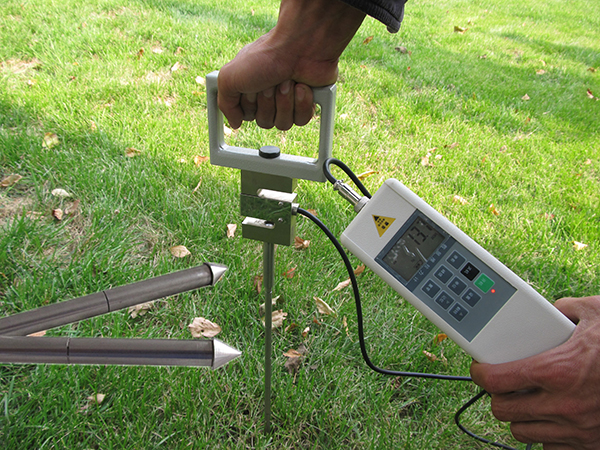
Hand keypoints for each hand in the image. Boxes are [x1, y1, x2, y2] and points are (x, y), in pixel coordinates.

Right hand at [217, 0, 364, 129]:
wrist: (300, 45)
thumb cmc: (265, 56)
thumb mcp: (229, 77)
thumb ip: (224, 103)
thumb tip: (234, 123)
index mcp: (250, 88)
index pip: (247, 116)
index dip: (249, 106)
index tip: (251, 87)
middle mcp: (269, 95)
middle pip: (265, 122)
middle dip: (267, 103)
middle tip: (270, 82)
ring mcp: (289, 99)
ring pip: (283, 124)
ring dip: (284, 103)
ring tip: (287, 81)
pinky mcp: (308, 101)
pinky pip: (302, 120)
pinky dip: (301, 104)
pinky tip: (301, 86)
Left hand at [470, 295, 599, 448]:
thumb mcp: (597, 314)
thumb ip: (564, 309)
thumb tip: (549, 309)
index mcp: (557, 371)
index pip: (495, 380)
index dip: (480, 373)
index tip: (480, 367)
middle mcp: (564, 405)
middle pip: (504, 411)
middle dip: (499, 395)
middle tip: (504, 382)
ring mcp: (578, 430)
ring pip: (523, 433)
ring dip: (520, 417)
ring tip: (526, 399)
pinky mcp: (592, 445)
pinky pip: (553, 448)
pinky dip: (548, 436)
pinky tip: (553, 418)